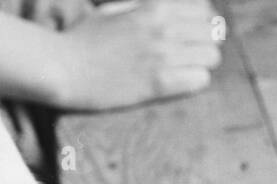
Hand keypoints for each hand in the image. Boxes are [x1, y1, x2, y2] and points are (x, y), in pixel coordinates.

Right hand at [57, 0, 222, 110]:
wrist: (64, 68)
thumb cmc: (86, 40)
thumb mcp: (117, 10)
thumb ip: (146, 8)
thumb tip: (172, 11)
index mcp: (154, 6)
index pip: (203, 9)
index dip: (202, 22)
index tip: (193, 33)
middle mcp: (162, 27)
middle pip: (212, 32)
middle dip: (205, 42)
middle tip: (191, 54)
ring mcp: (162, 55)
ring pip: (211, 57)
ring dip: (202, 63)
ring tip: (186, 68)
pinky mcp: (159, 83)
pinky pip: (200, 80)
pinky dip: (195, 80)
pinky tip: (180, 81)